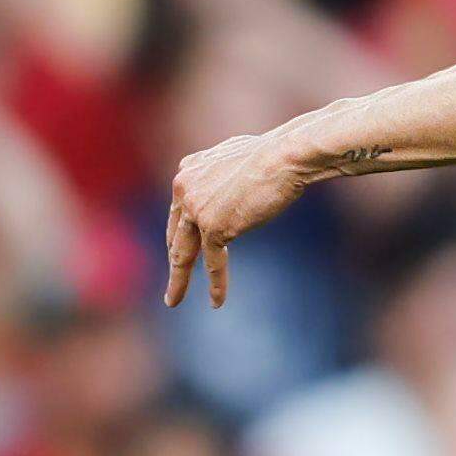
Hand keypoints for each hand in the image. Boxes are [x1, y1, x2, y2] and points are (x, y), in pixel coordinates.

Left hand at [162, 124, 319, 306]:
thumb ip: (220, 175)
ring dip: (179, 280)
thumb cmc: (272, 154)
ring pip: (184, 252)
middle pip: (175, 234)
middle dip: (174, 260)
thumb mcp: (234, 158)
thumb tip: (225, 187)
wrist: (284, 156)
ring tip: (173, 300)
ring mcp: (196, 208)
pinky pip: (212, 262)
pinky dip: (217, 283)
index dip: (179, 233)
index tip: (177, 250)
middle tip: (171, 281)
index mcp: (187, 171)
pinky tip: (216, 302)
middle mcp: (184, 188)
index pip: (179, 210)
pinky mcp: (213, 226)